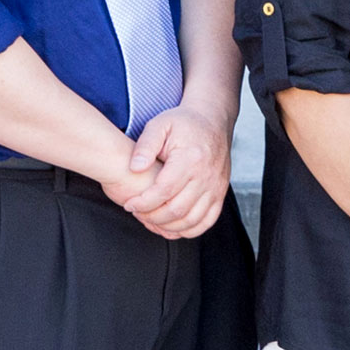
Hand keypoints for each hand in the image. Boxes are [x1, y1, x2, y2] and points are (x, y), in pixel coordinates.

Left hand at [106, 107, 230, 237]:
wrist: (213, 120)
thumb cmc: (184, 123)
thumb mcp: (159, 125)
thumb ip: (145, 146)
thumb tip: (135, 167)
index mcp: (190, 159)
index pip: (164, 191)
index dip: (143, 202)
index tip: (129, 204)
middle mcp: (206, 176)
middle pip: (176, 210)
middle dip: (151, 217)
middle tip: (137, 212)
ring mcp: (216, 187)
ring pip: (191, 220)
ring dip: (167, 226)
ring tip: (151, 219)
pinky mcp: (220, 194)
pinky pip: (207, 221)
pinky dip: (189, 230)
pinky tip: (172, 226)